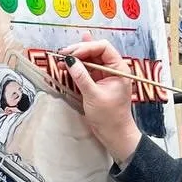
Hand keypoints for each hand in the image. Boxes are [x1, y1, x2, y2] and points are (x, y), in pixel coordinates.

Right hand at [65, 37, 142, 165]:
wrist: (115, 135)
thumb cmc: (110, 118)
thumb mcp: (93, 95)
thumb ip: (81, 76)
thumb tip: (70, 60)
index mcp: (119, 68)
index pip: (103, 47)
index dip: (86, 47)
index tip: (71, 54)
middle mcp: (113, 68)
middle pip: (95, 50)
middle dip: (78, 51)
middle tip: (62, 54)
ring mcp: (106, 75)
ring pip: (90, 59)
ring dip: (76, 58)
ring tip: (61, 60)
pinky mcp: (99, 82)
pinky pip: (87, 69)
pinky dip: (77, 67)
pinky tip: (67, 65)